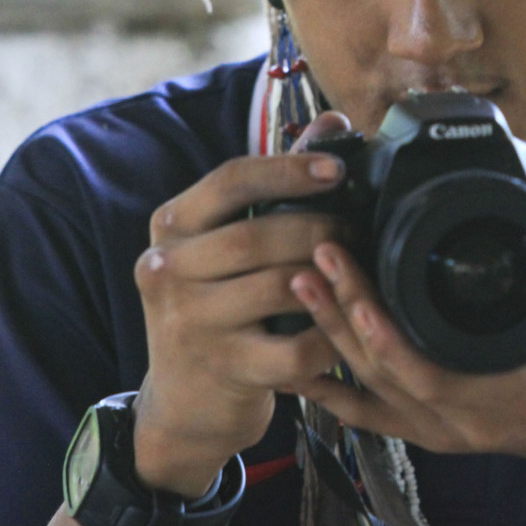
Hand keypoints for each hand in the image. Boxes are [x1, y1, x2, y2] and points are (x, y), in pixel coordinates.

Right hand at [128, 112, 353, 497]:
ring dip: (329, 280)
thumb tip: (332, 124)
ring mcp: (190, 323)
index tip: (336, 169)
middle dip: (319, 229)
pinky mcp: (222, 370)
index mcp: (170, 226)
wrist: (184, 402)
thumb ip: (276, 185)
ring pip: (280, 289)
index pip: (230, 180)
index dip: (288, 170)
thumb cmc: (216, 307)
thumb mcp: (223, 244)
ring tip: (355, 275)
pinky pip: (293, 348)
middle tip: (358, 232)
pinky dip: (326, 338)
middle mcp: (167, 270)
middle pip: (257, 236)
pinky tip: (339, 331)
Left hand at [287, 204, 525, 525]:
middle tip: (320, 255)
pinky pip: (367, 410)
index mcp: (498, 402)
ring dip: (330, 335)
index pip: (428, 377)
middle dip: (344, 315)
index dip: (387, 338)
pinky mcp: (425, 425)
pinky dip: (329, 387)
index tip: (357, 289)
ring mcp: (437, 430)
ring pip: (367, 389)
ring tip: (301, 279)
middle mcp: (457, 425)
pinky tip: (295, 363)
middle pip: (383, 376)